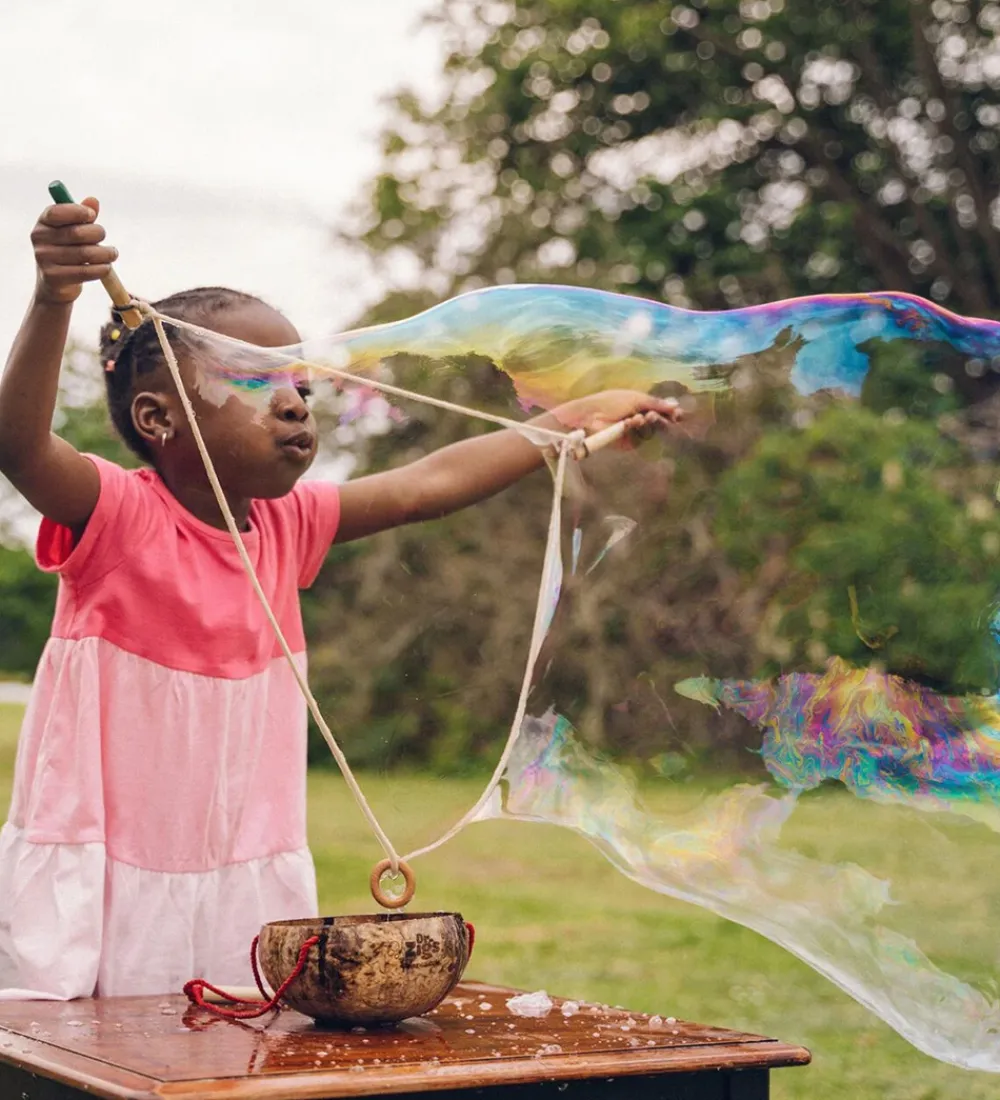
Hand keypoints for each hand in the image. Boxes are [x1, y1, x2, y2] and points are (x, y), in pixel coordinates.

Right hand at [31, 197, 117, 305]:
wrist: (55, 284)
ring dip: (106, 253)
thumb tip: (93, 201)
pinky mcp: (54, 277)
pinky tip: (106, 267)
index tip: (92, 215)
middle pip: (77, 233)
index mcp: (43, 223)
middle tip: (104, 237)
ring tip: (112, 253)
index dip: (78, 211)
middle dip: (98, 233)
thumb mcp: (72, 230)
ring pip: (86, 253)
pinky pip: (86, 271)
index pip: (57, 212)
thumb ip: (82, 216)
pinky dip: (102, 269)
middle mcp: (39, 239)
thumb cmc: (67, 251)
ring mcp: (44, 258)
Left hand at [552, 390, 682, 443]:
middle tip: (659, 416)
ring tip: (638, 417)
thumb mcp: (636, 398)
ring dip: (648, 424)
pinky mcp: (629, 443)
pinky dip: (637, 430)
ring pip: (652, 432)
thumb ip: (656, 403)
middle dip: (662, 419)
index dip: (671, 413)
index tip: (679, 414)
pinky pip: (641, 440)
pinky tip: (629, 423)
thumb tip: (676, 404)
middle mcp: (641, 419)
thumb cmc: (611, 401)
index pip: (662, 411)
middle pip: (660, 423)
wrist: (591, 415)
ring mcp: (635, 432)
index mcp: (642, 405)